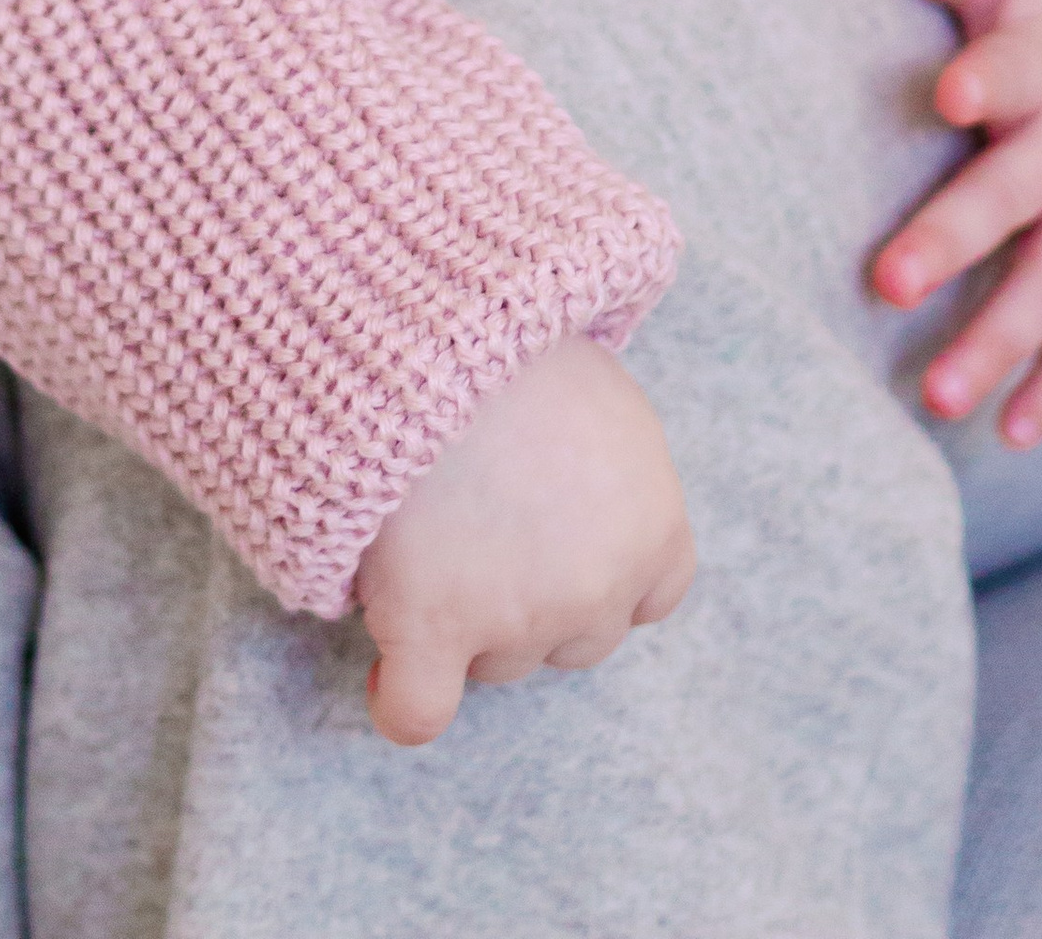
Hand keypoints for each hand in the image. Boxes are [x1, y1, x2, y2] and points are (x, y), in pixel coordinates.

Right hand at [353, 333, 695, 748]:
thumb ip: (616, 476)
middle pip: (575, 637)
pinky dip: (401, 699)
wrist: (437, 330)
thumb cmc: (518, 347)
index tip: (558, 537)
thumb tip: (586, 499)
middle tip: (484, 516)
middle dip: (534, 594)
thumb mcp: (607, 400)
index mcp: (654, 527)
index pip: (651, 597)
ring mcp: (519, 618)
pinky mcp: (435, 629)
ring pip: (497, 665)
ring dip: (467, 624)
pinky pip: (417, 711)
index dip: (604, 573)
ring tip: (431, 530)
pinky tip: (387, 669)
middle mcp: (599, 588)